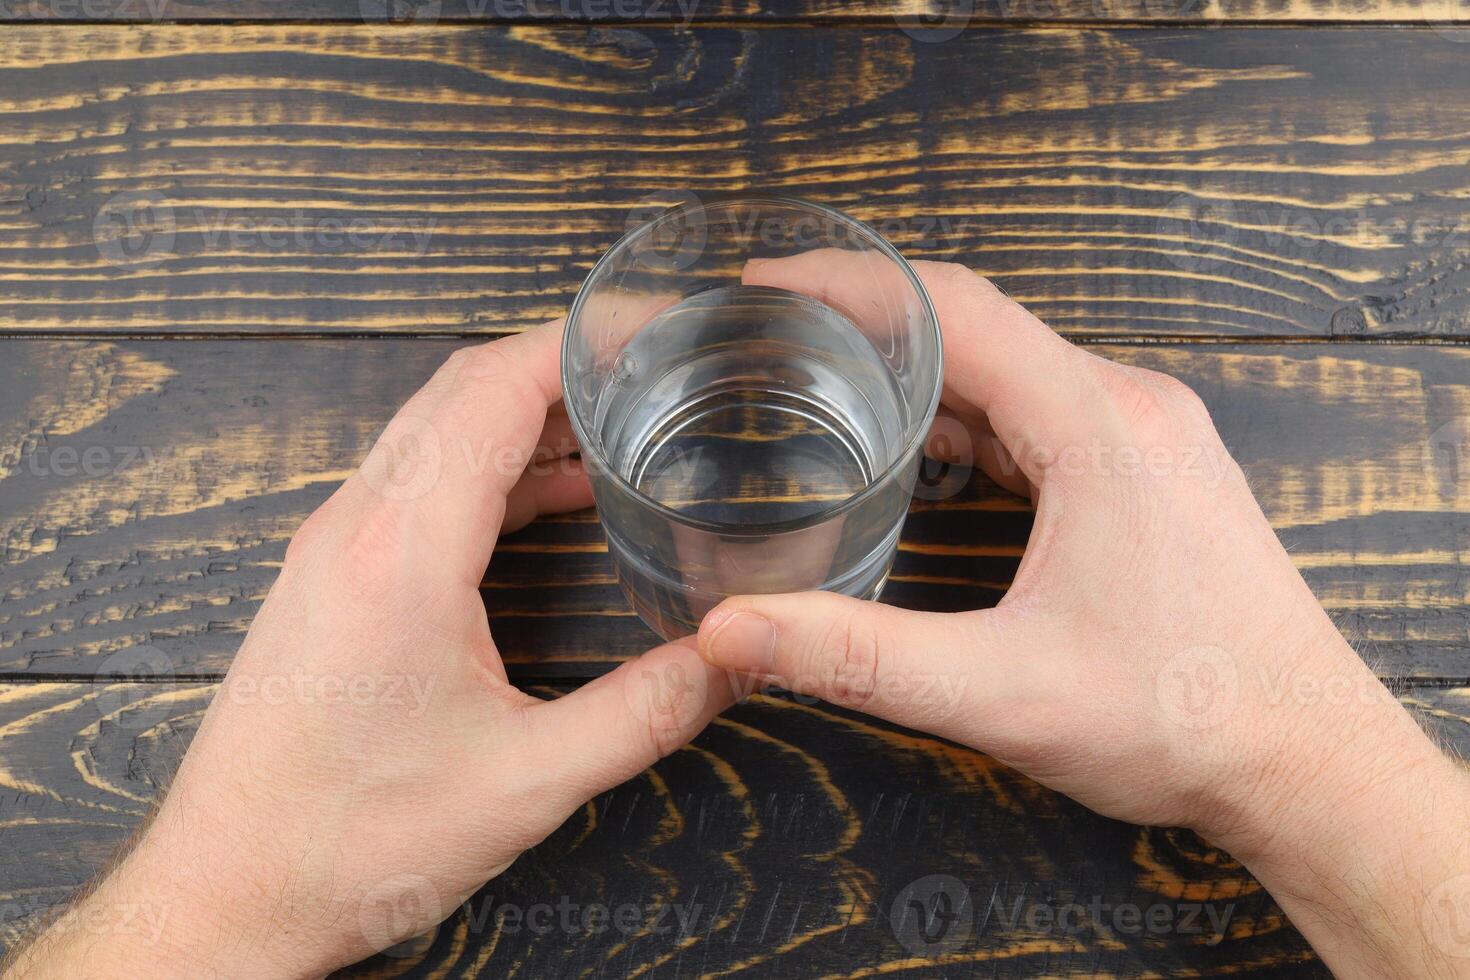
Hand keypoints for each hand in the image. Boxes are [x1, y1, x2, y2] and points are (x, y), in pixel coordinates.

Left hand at [9, 322, 734, 978]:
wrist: (226, 893)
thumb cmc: (352, 841)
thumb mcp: (526, 783)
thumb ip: (646, 713)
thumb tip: (735, 659)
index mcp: (402, 553)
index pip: (491, 393)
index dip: (572, 343)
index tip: (643, 321)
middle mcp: (355, 528)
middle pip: (459, 392)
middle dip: (556, 363)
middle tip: (645, 361)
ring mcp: (331, 548)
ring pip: (431, 432)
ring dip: (519, 414)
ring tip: (613, 423)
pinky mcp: (327, 578)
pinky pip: (414, 481)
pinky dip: (485, 465)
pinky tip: (547, 498)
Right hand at [698, 254, 1469, 977]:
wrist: (1307, 761)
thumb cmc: (1184, 716)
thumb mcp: (1003, 691)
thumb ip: (861, 656)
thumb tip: (734, 630)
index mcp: (1097, 426)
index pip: (955, 309)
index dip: (851, 287)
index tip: (766, 286)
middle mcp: (1129, 407)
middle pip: (979, 329)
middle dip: (871, 327)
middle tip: (775, 341)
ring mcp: (1147, 436)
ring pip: (1012, 372)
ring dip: (921, 377)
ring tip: (827, 390)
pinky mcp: (1150, 473)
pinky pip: (1044, 415)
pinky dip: (971, 420)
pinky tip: (921, 456)